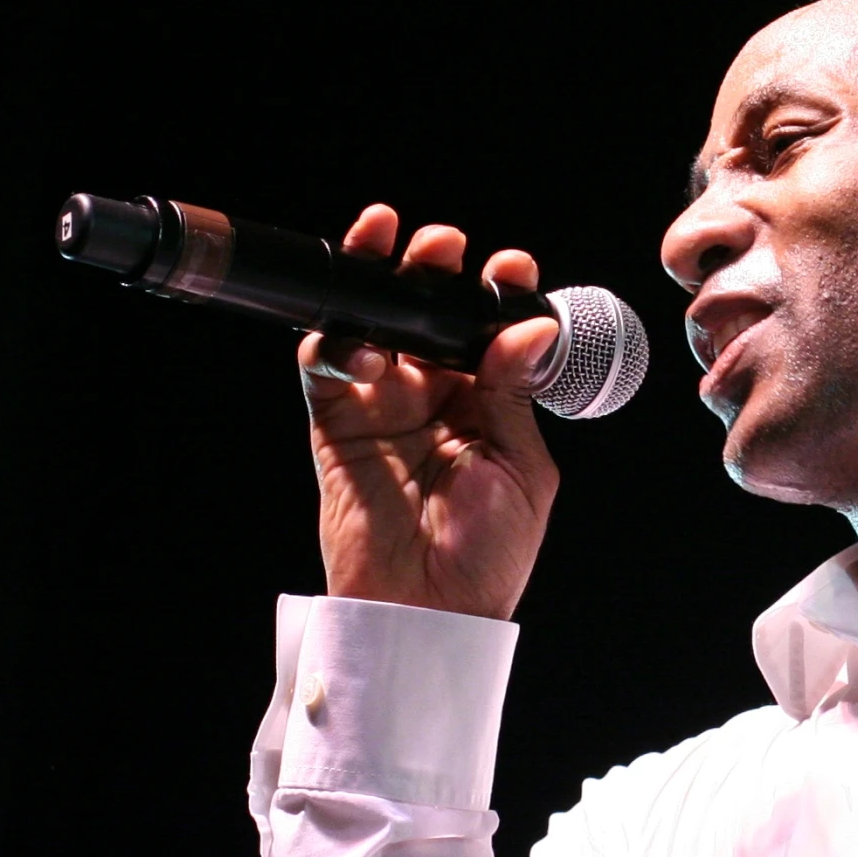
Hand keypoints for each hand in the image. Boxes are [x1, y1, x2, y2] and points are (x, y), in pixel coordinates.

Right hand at [301, 204, 560, 619]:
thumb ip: (514, 393)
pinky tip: (367, 348)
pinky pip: (326, 365)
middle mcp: (435, 393)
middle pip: (427, 310)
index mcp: (489, 401)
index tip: (512, 267)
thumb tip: (531, 325)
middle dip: (434, 268)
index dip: (497, 291)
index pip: (490, 329)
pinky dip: (338, 342)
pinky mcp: (336, 423)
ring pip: (372, 320)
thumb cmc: (488, 553)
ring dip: (379, 281)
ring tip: (394, 252)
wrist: (429, 610)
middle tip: (443, 246)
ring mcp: (383, 404)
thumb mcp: (520, 468)